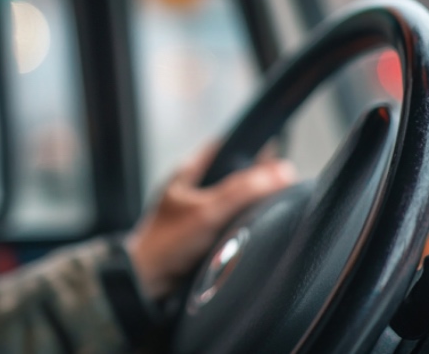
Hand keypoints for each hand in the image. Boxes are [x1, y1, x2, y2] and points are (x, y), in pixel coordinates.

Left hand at [124, 141, 296, 299]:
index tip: (277, 154)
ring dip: (249, 206)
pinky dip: (241, 226)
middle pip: (233, 175)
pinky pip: (229, 223)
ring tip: (270, 209)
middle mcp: (193, 188)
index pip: (226, 147)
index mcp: (188, 171)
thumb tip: (282, 172)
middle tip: (280, 186)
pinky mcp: (201, 234)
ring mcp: (196, 211)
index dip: (251, 147)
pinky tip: (252, 232)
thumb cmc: (166, 242)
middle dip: (255, 181)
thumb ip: (242, 191)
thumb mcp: (208, 211)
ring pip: (232, 201)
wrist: (147, 282)